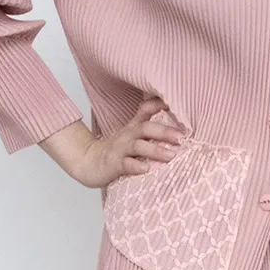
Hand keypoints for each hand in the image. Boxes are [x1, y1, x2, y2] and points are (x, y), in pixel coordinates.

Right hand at [39, 96, 186, 187]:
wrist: (88, 162)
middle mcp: (128, 136)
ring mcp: (120, 150)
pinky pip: (125, 164)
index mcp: (134, 127)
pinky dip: (136, 166)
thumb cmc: (117, 151)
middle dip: (164, 132)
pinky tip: (146, 169)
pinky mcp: (114, 164)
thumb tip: (178, 129)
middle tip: (182, 137)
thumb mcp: (133, 136)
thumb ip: (151, 130)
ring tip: (171, 156)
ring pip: (138, 146)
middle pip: (146, 128)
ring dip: (155, 150)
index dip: (160, 103)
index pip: (147, 109)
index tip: (179, 101)